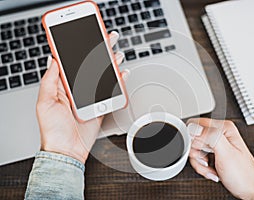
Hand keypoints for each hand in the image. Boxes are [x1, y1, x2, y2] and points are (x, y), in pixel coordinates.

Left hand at [36, 32, 127, 163]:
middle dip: (99, 52)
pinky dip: (117, 82)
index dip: (78, 49)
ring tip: (116, 54)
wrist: (67, 151)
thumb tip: (52, 60)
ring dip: (109, 64)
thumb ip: (49, 81)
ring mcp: (89, 98)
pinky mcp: (99, 106)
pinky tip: (121, 73)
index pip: (71, 63)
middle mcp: (76, 90)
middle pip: (89, 67)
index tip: (85, 37)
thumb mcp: (45, 103)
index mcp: (62, 86)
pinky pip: (110, 91)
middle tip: (106, 39)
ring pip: (101, 76)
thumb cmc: (53, 130)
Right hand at [187, 118, 253, 199]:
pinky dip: (202, 166)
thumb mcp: (225, 153)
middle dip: (197, 153)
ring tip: (210, 168)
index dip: (193, 139)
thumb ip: (210, 136)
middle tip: (206, 161)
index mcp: (223, 128)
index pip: (197, 124)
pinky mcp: (213, 154)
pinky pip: (199, 157)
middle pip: (194, 138)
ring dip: (199, 162)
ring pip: (195, 149)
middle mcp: (219, 134)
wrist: (250, 188)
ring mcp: (216, 144)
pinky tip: (212, 170)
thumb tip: (194, 127)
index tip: (199, 150)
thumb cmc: (243, 174)